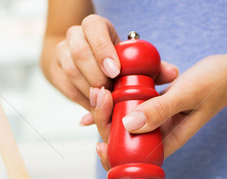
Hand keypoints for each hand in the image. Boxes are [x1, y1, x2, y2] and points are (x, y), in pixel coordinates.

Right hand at [46, 14, 178, 120]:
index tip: (115, 71)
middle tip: (111, 92)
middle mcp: (74, 35)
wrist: (84, 62)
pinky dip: (81, 98)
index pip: (94, 29)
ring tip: (105, 100)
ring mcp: (61, 52)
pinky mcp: (54, 70)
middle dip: (96, 74)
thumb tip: (172, 73)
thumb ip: (152, 66)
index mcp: (94, 26)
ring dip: (88, 88)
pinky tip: (95, 105)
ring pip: (70, 70)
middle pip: (79, 52)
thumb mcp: (131, 59)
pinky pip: (65, 86)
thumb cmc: (115, 61)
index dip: (103, 51)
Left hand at [92, 53, 226, 168]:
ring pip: (124, 121)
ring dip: (108, 108)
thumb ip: (159, 110)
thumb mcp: (186, 94)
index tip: (99, 139)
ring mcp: (157, 119)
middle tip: (99, 95)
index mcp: (167, 141)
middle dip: (105, 121)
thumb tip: (129, 125)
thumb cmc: (216, 83)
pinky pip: (132, 105)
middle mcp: (159, 134)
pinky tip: (104, 92)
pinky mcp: (156, 104)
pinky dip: (117, 99)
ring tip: (99, 91)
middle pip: (122, 138)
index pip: (133, 157)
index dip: (112, 153)